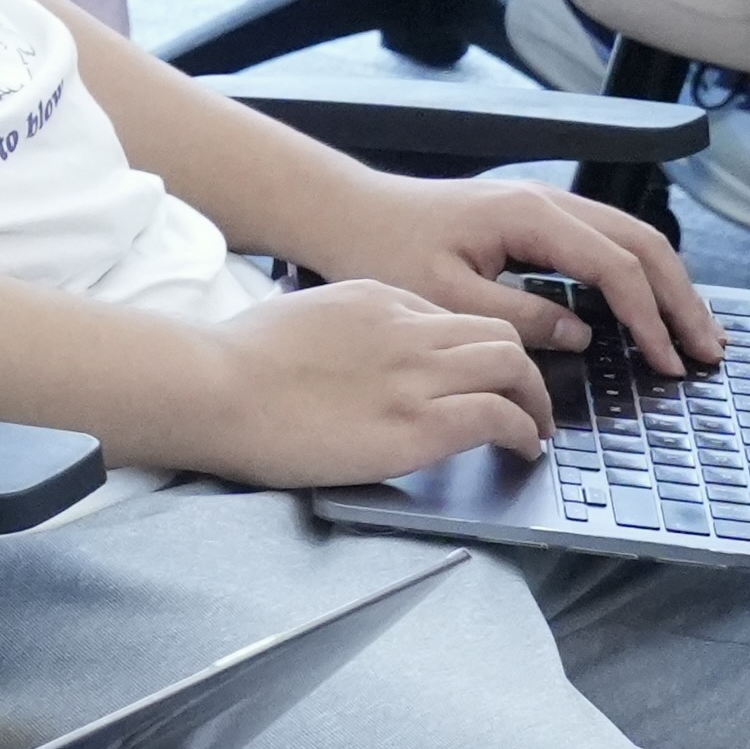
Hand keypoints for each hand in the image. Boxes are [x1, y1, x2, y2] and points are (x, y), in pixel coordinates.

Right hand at [202, 274, 561, 488]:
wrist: (214, 386)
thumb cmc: (233, 360)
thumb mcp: (298, 317)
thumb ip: (341, 329)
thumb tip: (358, 358)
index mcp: (376, 298)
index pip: (452, 317)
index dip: (476, 350)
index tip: (479, 377)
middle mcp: (407, 328)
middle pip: (500, 334)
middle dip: (524, 370)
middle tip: (527, 403)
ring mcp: (416, 376)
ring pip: (514, 367)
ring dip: (535, 401)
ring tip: (535, 430)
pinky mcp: (418, 425)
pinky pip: (499, 417)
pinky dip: (523, 433)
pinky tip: (523, 451)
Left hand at [304, 170, 723, 383]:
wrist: (345, 211)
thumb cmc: (382, 248)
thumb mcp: (445, 296)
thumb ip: (518, 317)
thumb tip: (581, 333)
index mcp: (529, 215)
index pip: (615, 267)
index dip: (650, 318)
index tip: (670, 362)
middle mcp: (546, 200)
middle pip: (641, 244)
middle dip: (681, 299)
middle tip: (711, 350)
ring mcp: (543, 204)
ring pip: (630, 239)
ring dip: (668, 285)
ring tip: (697, 332)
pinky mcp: (534, 217)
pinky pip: (605, 242)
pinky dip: (637, 275)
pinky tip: (649, 308)